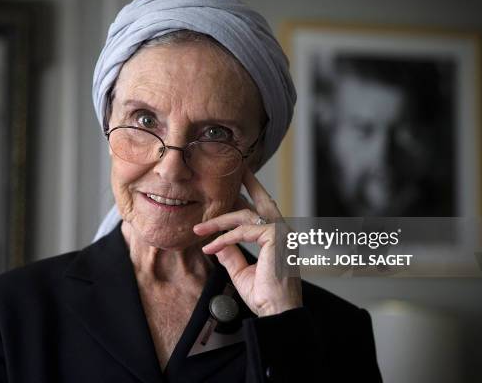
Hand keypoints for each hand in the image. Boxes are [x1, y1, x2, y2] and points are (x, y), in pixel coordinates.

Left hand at [193, 168, 301, 316]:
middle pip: (262, 200)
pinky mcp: (275, 238)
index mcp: (278, 238)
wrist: (277, 312)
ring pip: (245, 216)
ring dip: (218, 222)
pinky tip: (211, 246)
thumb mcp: (241, 272)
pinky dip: (224, 238)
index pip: (263, 211)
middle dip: (249, 183)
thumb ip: (231, 255)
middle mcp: (282, 232)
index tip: (235, 188)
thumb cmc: (265, 295)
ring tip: (199, 230)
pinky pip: (243, 231)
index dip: (249, 197)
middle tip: (237, 168)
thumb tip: (218, 243)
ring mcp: (281, 233)